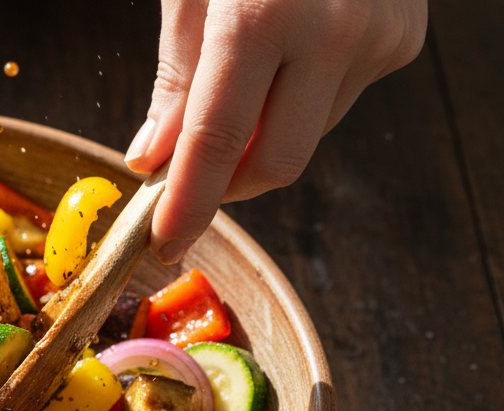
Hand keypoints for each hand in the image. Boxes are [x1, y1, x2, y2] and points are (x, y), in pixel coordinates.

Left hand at [125, 0, 426, 262]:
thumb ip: (177, 77)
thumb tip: (154, 155)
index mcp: (264, 15)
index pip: (218, 141)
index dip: (189, 202)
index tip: (165, 242)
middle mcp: (332, 33)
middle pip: (275, 163)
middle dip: (227, 185)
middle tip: (189, 177)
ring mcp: (378, 39)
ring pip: (306, 136)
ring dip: (261, 137)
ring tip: (242, 83)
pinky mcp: (402, 41)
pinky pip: (336, 102)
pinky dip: (299, 100)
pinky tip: (290, 54)